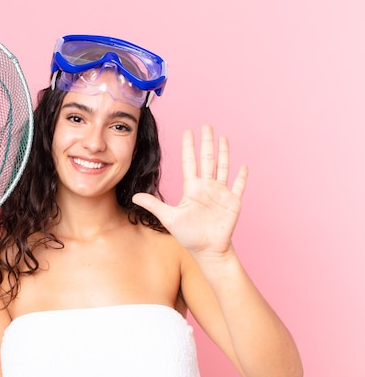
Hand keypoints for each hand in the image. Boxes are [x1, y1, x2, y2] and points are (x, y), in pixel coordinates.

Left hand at [132, 125, 247, 254]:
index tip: (187, 131)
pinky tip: (243, 165)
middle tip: (206, 125)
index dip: (188, 147)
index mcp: (192, 188)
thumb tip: (134, 197)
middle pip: (207, 159)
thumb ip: (153, 205)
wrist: (207, 250)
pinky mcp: (233, 202)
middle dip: (206, 142)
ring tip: (223, 137)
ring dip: (224, 153)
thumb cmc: (188, 235)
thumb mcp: (168, 217)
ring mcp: (220, 193)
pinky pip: (239, 186)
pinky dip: (242, 177)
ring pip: (223, 167)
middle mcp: (206, 187)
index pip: (189, 162)